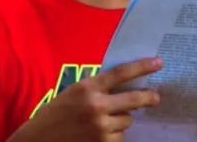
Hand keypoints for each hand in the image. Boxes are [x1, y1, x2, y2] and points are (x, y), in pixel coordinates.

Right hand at [8, 57, 162, 141]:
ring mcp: (100, 126)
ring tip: (103, 123)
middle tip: (156, 97)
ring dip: (121, 121)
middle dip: (148, 97)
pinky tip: (99, 135)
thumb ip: (96, 89)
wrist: (38, 141)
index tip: (158, 63)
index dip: (142, 67)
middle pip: (133, 99)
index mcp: (87, 87)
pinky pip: (119, 137)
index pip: (121, 73)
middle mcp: (96, 105)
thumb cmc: (56, 115)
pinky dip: (113, 136)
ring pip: (126, 121)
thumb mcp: (73, 94)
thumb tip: (126, 88)